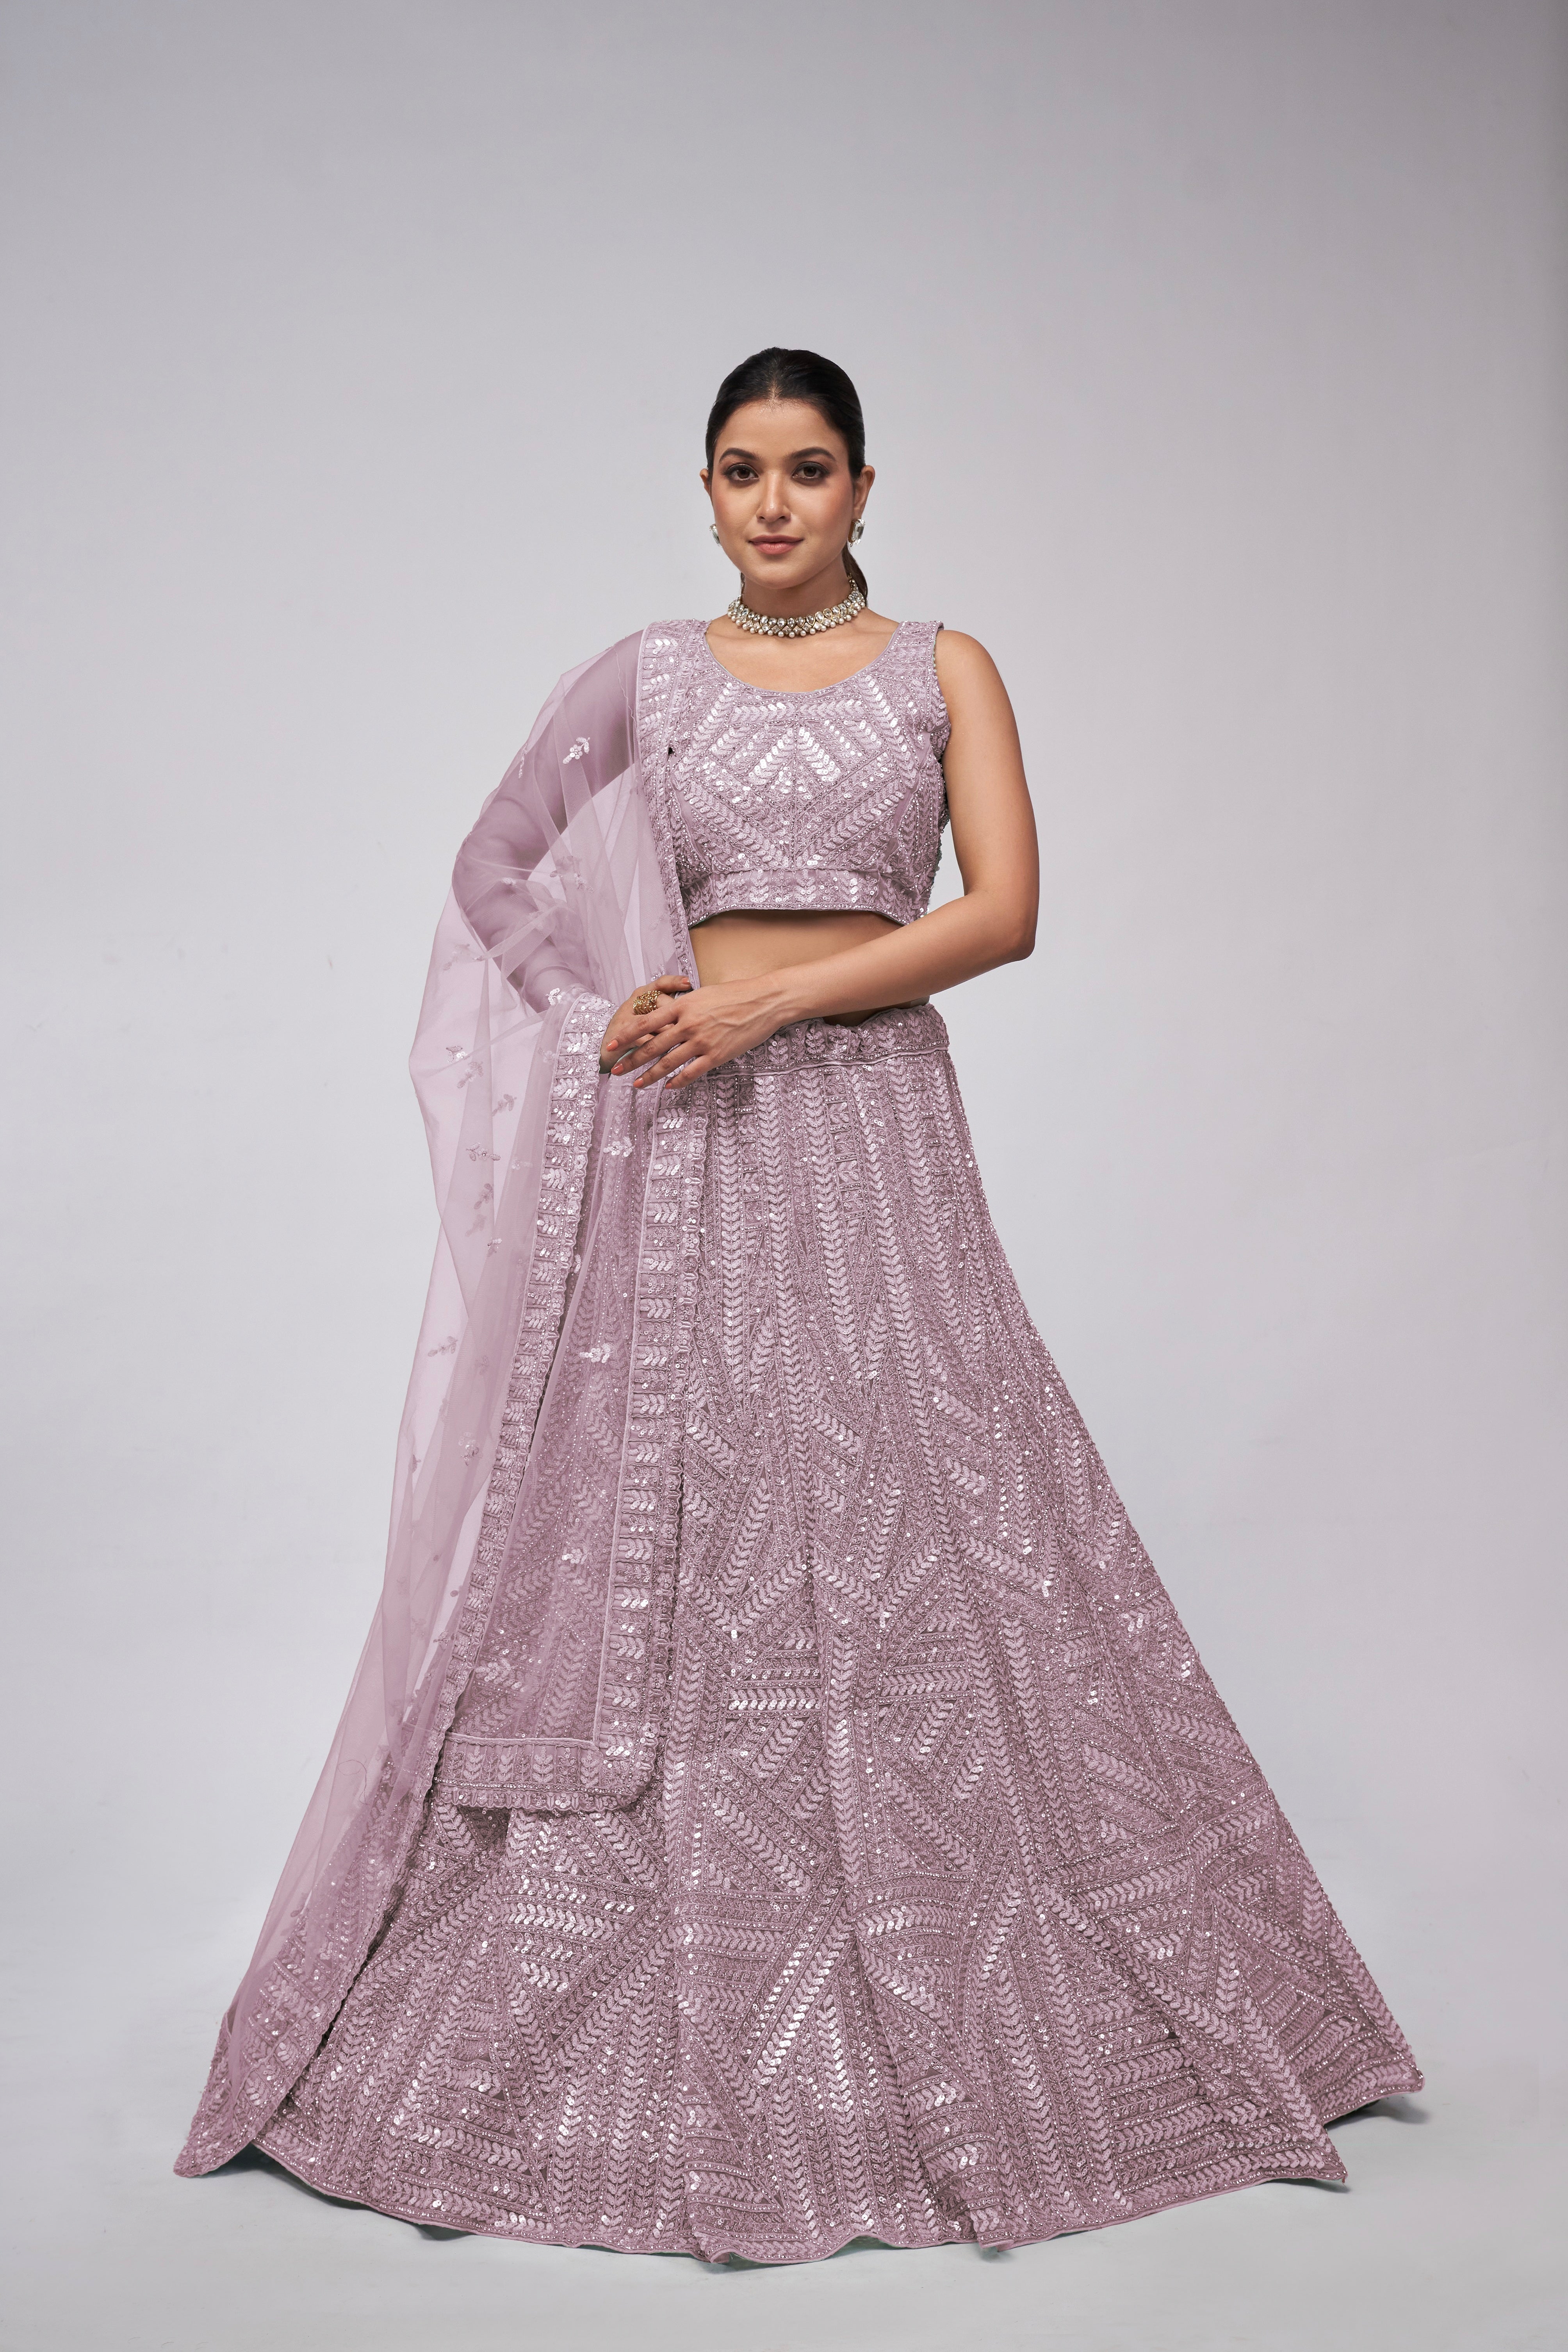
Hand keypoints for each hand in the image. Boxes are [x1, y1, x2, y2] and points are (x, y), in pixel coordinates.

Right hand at [600, 977, 691, 1072]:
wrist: (604, 1051)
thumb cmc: (632, 1033)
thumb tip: (692, 1008)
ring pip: (656, 1022)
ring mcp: (626, 1019)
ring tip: (687, 1041)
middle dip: (677, 1014)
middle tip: (693, 1023)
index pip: (660, 983)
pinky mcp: (623, 1036)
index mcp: (641, 994)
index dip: (674, 982)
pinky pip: (647, 1041)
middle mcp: (633, 1003)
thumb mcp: (647, 1016)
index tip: (689, 983)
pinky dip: (660, 1048)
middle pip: (660, 1001)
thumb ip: (665, 1010)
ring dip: (671, 1033)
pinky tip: (671, 1054)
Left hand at [601, 973, 789, 1089]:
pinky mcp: (716, 1055)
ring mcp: (702, 1041)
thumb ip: (684, 1007)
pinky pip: (691, 1072)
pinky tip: (668, 1087)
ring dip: (649, 1076)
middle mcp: (688, 1024)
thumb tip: (668, 1014)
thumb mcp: (703, 994)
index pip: (646, 1023)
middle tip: (615, 1070)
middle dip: (630, 1060)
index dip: (625, 1036)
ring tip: (636, 1084)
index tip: (611, 1045)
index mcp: (683, 1006)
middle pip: (652, 1046)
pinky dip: (677, 1081)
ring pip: (668, 1063)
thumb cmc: (736, 994)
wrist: (764, 1002)